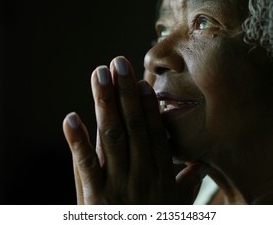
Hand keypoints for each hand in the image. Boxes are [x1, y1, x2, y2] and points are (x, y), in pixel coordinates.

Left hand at [62, 56, 205, 203]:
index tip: (141, 82)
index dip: (146, 107)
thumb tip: (201, 163)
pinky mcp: (94, 199)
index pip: (155, 134)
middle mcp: (142, 176)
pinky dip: (77, 141)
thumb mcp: (176, 207)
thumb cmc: (155, 224)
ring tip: (99, 75)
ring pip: (112, 138)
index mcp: (161, 176)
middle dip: (125, 93)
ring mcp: (118, 186)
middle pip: (133, 127)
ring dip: (104, 104)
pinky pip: (85, 166)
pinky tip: (71, 118)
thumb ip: (186, 183)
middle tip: (118, 63)